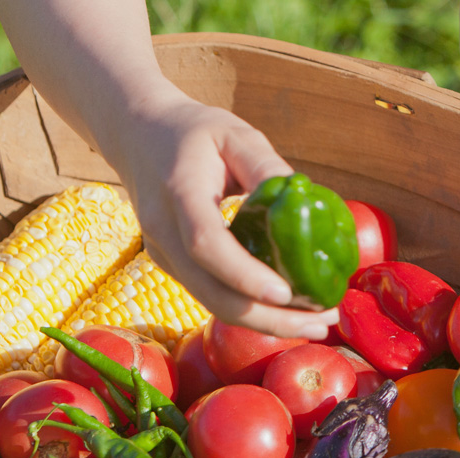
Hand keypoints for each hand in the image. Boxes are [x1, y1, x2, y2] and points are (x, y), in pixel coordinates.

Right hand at [102, 87, 338, 338]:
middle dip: (268, 319)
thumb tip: (308, 204)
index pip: (206, 244)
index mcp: (179, 192)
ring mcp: (163, 253)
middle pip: (212, 293)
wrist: (137, 134)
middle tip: (322, 323)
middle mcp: (164, 231)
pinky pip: (212, 296)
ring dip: (265, 323)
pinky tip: (289, 311)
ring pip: (213, 303)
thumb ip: (267, 166)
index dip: (244, 275)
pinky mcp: (172, 265)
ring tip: (316, 323)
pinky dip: (251, 310)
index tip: (286, 294)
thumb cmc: (193, 132)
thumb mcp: (235, 134)